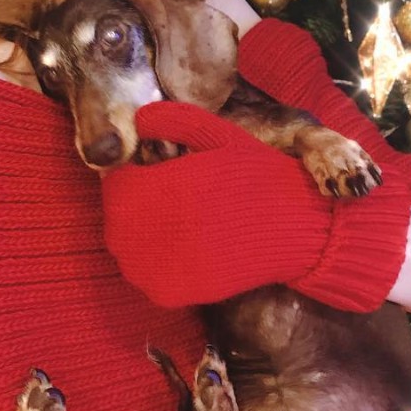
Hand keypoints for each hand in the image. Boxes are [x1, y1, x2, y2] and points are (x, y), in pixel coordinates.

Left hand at [101, 101, 331, 308]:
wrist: (294, 227)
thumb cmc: (255, 175)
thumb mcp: (217, 133)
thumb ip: (172, 120)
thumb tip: (137, 117)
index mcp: (156, 186)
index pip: (116, 182)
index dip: (133, 176)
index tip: (155, 174)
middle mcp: (148, 228)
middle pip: (118, 216)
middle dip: (135, 205)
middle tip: (168, 200)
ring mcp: (156, 265)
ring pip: (126, 249)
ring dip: (142, 235)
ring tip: (176, 224)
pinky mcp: (171, 292)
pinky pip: (146, 276)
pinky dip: (157, 264)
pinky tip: (184, 249)